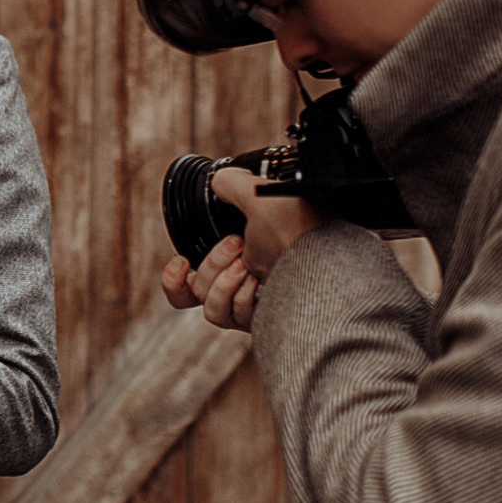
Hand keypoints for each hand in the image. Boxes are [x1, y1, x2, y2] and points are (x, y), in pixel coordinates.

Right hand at [158, 167, 322, 332]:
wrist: (327, 254)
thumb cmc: (299, 226)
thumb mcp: (258, 195)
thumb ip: (232, 184)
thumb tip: (219, 179)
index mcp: (238, 261)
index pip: (190, 289)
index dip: (174, 281)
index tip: (183, 261)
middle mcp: (243, 287)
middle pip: (197, 293)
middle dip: (212, 264)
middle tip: (238, 244)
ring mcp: (254, 308)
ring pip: (211, 309)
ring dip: (224, 282)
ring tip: (249, 265)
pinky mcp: (264, 323)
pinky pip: (233, 316)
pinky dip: (242, 295)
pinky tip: (261, 281)